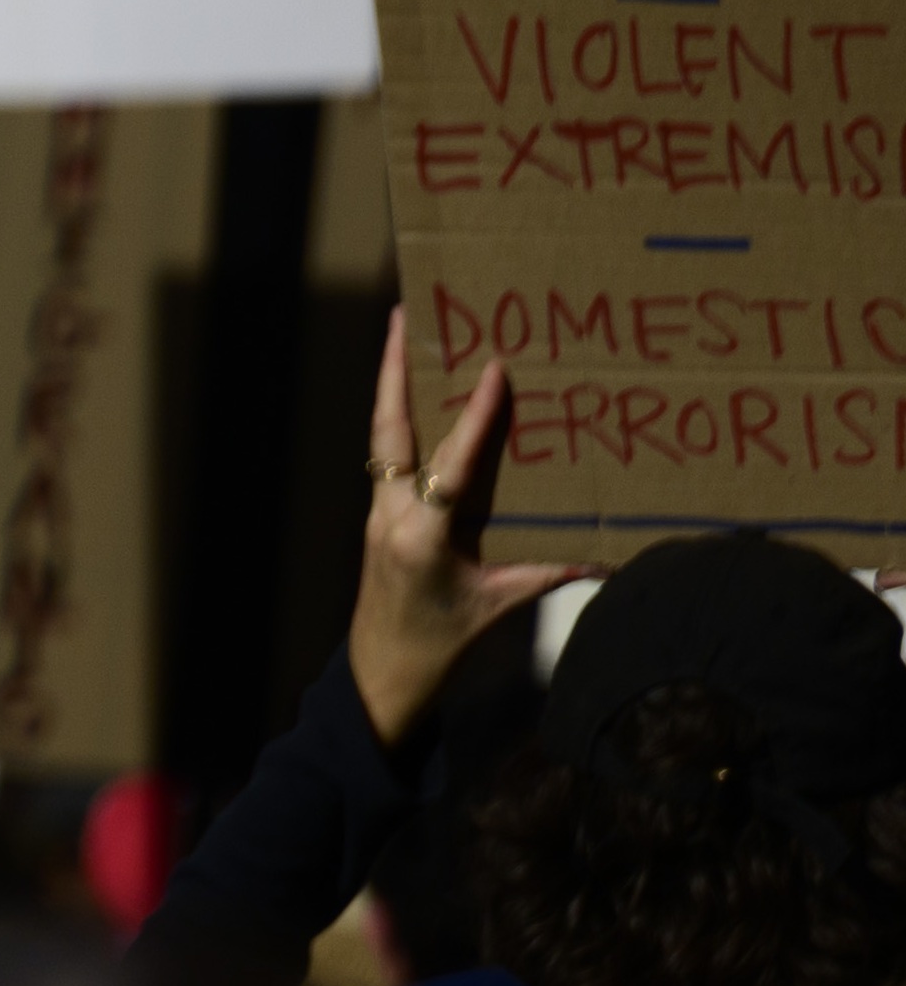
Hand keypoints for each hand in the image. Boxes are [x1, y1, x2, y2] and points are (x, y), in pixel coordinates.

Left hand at [350, 310, 557, 747]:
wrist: (381, 671)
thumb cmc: (440, 643)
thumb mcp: (497, 607)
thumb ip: (546, 573)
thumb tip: (609, 551)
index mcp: (421, 539)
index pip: (449, 467)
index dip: (470, 421)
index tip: (491, 371)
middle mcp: (389, 514)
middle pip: (389, 432)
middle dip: (396, 373)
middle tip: (407, 315)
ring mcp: (377, 510)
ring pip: (383, 437)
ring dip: (392, 386)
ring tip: (406, 333)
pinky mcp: (377, 513)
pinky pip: (389, 457)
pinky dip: (400, 420)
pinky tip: (413, 393)